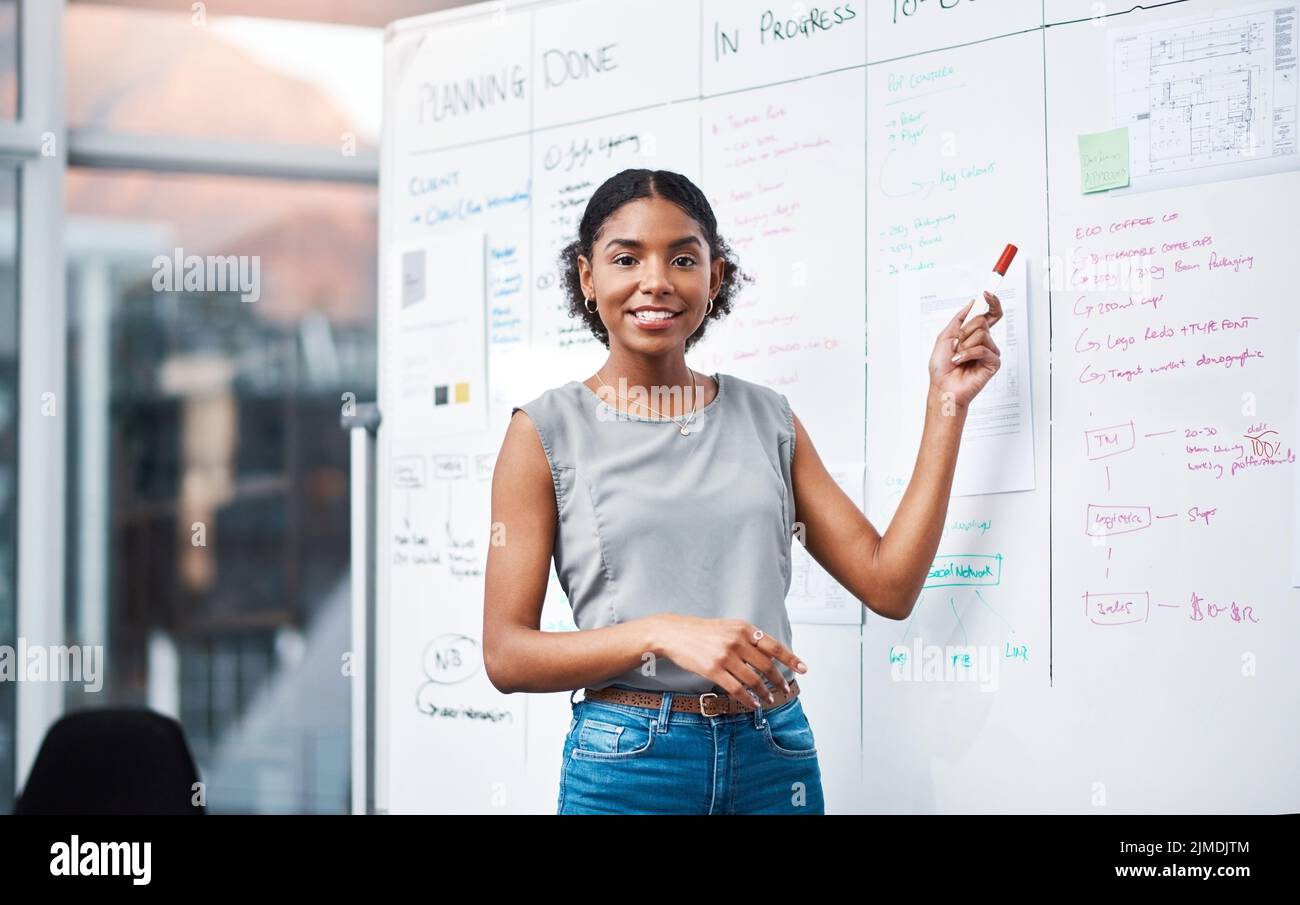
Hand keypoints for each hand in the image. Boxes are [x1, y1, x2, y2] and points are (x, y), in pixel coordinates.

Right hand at [651, 614, 805, 710]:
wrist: (674, 633)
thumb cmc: (702, 631)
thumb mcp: (728, 627)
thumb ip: (748, 637)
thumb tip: (768, 655)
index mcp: (744, 628)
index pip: (774, 646)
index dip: (790, 658)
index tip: (803, 668)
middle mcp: (737, 641)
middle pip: (766, 665)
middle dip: (778, 680)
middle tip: (784, 688)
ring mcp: (725, 656)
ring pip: (753, 679)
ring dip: (764, 691)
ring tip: (768, 698)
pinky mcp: (713, 670)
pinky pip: (737, 689)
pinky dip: (748, 698)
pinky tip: (753, 703)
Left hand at [929, 291, 1003, 408]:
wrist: (942, 386)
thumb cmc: (942, 367)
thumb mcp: (945, 336)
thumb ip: (960, 318)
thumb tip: (972, 303)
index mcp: (974, 334)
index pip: (990, 314)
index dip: (992, 302)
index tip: (988, 293)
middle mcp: (984, 341)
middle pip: (982, 321)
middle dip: (965, 331)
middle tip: (956, 344)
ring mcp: (989, 352)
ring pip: (982, 334)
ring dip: (964, 344)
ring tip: (957, 355)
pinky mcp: (993, 363)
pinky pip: (982, 349)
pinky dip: (967, 354)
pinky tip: (960, 361)